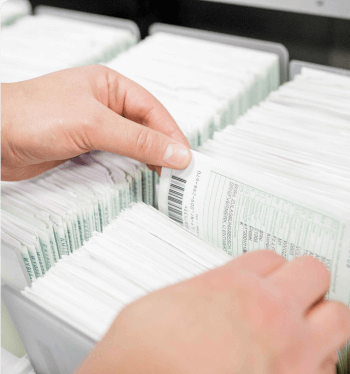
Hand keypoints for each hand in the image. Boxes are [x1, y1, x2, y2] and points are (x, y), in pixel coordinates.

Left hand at [1, 65, 190, 180]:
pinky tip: (140, 175)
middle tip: (179, 170)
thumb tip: (174, 151)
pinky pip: (118, 156)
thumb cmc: (30, 115)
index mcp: (110, 86)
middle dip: (163, 148)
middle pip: (146, 128)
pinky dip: (131, 167)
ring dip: (149, 159)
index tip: (185, 157)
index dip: (171, 134)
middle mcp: (105, 105)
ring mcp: (95, 127)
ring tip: (165, 176)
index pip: (152, 111)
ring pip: (133, 144)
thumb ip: (137, 140)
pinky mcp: (86, 147)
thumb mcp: (94, 124)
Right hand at [60, 251, 349, 373]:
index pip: (269, 259)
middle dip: (304, 282)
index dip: (267, 268)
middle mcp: (268, 316)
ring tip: (302, 329)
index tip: (266, 277)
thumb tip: (205, 299)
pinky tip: (294, 369)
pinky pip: (329, 370)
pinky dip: (316, 364)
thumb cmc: (136, 370)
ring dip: (321, 320)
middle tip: (293, 294)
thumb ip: (195, 295)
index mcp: (232, 288)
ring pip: (337, 318)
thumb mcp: (155, 308)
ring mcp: (291, 357)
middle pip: (313, 273)